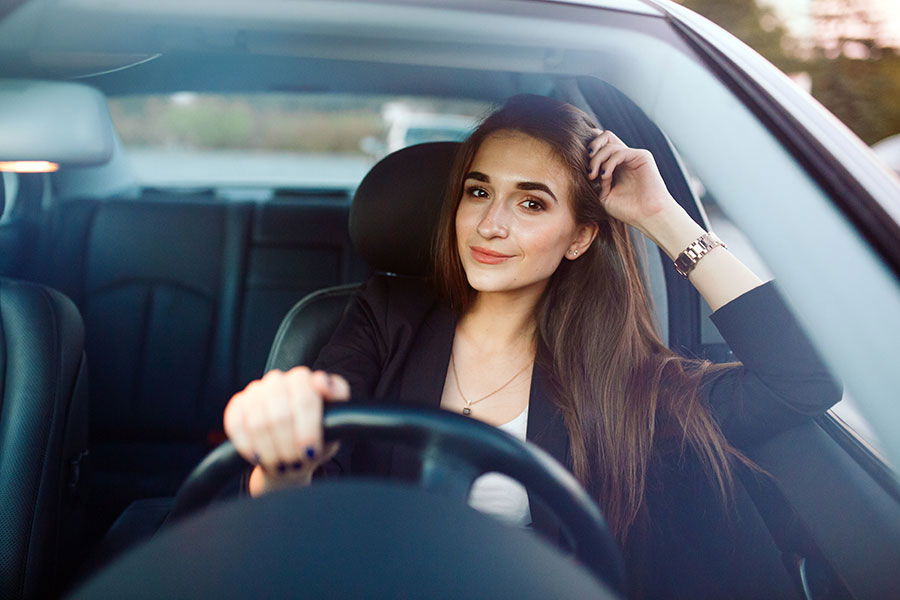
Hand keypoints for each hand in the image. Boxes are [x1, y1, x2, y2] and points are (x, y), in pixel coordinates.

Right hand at [223, 366, 348, 489]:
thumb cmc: (317, 437)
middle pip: (281, 414)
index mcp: (306, 380)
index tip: (311, 450)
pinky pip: (236, 424)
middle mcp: (280, 380)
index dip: (307, 428)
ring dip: (270, 450)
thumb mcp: (338, 425)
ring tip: (281, 464)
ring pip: (258, 422)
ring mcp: (257, 390)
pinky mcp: (237, 404)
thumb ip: (339, 402)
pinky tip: (259, 457)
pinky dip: (248, 445)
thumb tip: (323, 384)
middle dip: (288, 445)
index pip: (305, 398)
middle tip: (295, 462)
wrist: (292, 453)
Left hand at [585, 129, 678, 227]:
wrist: (647, 216)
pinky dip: (609, 162)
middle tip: (588, 168)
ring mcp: (632, 156)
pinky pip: (620, 151)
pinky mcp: (642, 156)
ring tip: (594, 177)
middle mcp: (623, 158)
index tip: (579, 164)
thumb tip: (587, 168)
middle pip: (605, 136)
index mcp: (615, 165)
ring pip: (609, 143)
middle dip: (591, 146)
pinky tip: (605, 176)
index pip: (600, 146)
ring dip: (597, 159)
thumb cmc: (627, 210)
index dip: (589, 149)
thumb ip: (595, 181)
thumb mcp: (603, 196)